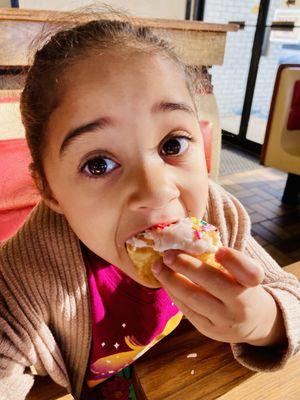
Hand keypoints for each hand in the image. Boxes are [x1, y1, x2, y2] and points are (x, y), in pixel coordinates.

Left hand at [152, 247, 286, 346]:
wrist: (254, 322)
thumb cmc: (242, 286)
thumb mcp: (243, 273)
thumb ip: (226, 260)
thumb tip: (187, 242)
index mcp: (253, 284)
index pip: (249, 273)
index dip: (234, 261)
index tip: (219, 251)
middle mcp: (242, 304)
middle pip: (214, 283)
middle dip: (187, 266)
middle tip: (167, 254)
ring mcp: (225, 320)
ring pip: (194, 298)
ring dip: (171, 280)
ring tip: (158, 266)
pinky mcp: (209, 330)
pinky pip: (187, 310)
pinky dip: (173, 292)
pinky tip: (164, 281)